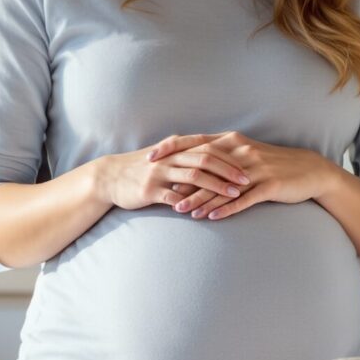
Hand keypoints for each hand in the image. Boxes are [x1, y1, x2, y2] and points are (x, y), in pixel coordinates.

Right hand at [87, 139, 250, 211]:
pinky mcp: (150, 190)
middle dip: (229, 170)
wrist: (110, 177)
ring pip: (194, 176)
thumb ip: (187, 156)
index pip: (209, 148)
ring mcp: (160, 173)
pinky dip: (191, 204)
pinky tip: (206, 212)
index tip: (249, 165)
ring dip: (216, 186)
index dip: (230, 157)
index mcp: (176, 148)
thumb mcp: (165, 157)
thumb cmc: (142, 169)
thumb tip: (214, 159)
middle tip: (247, 180)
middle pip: (205, 159)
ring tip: (233, 195)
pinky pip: (174, 197)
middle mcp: (170, 157)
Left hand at [146, 132, 338, 220]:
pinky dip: (226, 209)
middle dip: (181, 180)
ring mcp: (255, 169)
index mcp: (233, 141)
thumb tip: (194, 163)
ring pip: (221, 185)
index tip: (150, 157)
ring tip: (181, 211)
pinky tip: (211, 218)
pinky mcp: (269, 186)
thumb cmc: (274, 164)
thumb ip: (222, 156)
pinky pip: (243, 199)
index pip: (196, 142)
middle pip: (204, 166)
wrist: (310, 171)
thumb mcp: (247, 154)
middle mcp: (241, 152)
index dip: (172, 149)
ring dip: (200, 199)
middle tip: (160, 192)